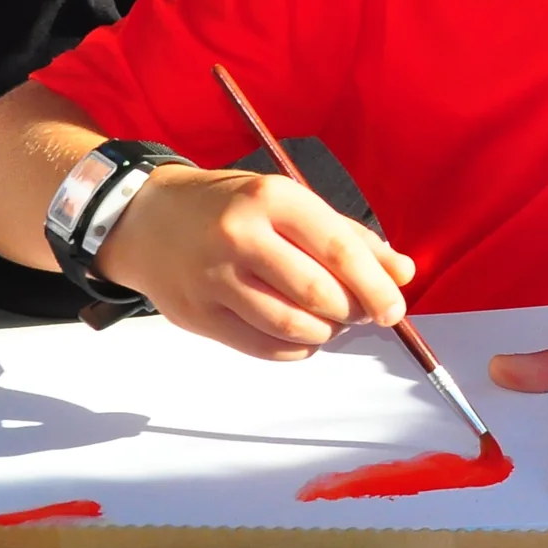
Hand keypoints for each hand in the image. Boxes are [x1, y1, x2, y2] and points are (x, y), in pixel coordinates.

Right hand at [97, 166, 414, 360]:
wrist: (145, 218)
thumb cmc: (232, 208)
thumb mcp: (290, 203)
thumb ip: (349, 237)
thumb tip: (402, 273)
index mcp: (273, 199)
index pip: (339, 250)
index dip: (375, 286)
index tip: (394, 309)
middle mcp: (240, 236)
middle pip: (318, 293)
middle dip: (351, 312)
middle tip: (359, 313)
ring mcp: (213, 278)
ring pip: (291, 326)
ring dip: (324, 333)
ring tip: (328, 321)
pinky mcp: (196, 314)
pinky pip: (262, 347)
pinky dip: (295, 349)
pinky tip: (301, 335)